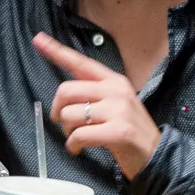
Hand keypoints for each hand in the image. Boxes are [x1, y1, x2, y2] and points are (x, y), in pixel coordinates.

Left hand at [33, 32, 161, 179]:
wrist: (156, 154)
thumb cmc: (130, 131)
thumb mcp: (116, 104)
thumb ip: (94, 94)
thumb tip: (65, 96)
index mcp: (114, 81)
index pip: (81, 63)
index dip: (57, 52)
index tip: (38, 40)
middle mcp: (116, 90)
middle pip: (67, 90)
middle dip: (57, 109)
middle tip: (62, 122)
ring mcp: (118, 110)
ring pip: (70, 114)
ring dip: (66, 131)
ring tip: (77, 138)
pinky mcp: (118, 131)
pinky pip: (79, 135)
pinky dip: (72, 145)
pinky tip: (78, 149)